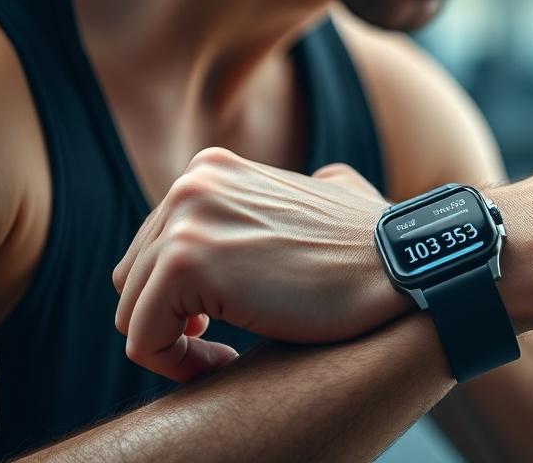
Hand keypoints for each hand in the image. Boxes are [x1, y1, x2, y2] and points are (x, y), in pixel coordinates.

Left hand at [112, 148, 407, 382]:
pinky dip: (174, 365)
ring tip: (224, 356)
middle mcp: (191, 183)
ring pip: (134, 310)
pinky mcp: (188, 262)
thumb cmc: (367, 246)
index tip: (218, 324)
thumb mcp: (318, 194)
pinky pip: (143, 337)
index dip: (180, 295)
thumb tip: (271, 215)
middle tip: (221, 341)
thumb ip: (275, 199)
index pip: (155, 245)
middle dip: (171, 317)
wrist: (399, 266)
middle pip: (135, 275)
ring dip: (173, 344)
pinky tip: (226, 362)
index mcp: (211, 168)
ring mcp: (186, 219)